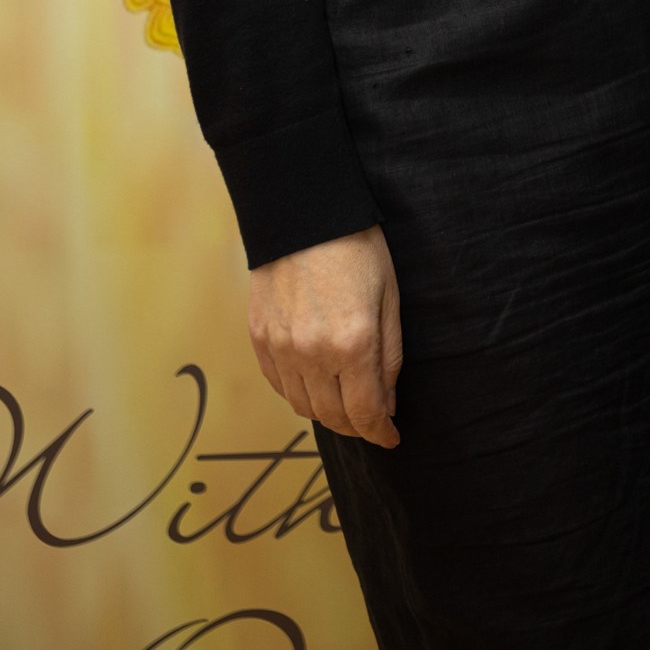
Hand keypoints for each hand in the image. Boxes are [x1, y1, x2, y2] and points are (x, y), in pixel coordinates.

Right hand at [247, 226, 402, 448]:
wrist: (304, 212)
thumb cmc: (357, 247)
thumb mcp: (389, 297)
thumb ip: (390, 355)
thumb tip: (386, 402)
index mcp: (353, 344)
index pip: (365, 413)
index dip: (380, 433)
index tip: (390, 438)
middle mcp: (312, 354)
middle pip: (333, 417)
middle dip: (356, 426)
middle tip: (371, 421)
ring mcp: (280, 348)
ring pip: (302, 406)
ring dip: (326, 413)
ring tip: (345, 404)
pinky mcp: (259, 338)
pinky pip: (278, 384)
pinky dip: (298, 393)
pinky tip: (314, 384)